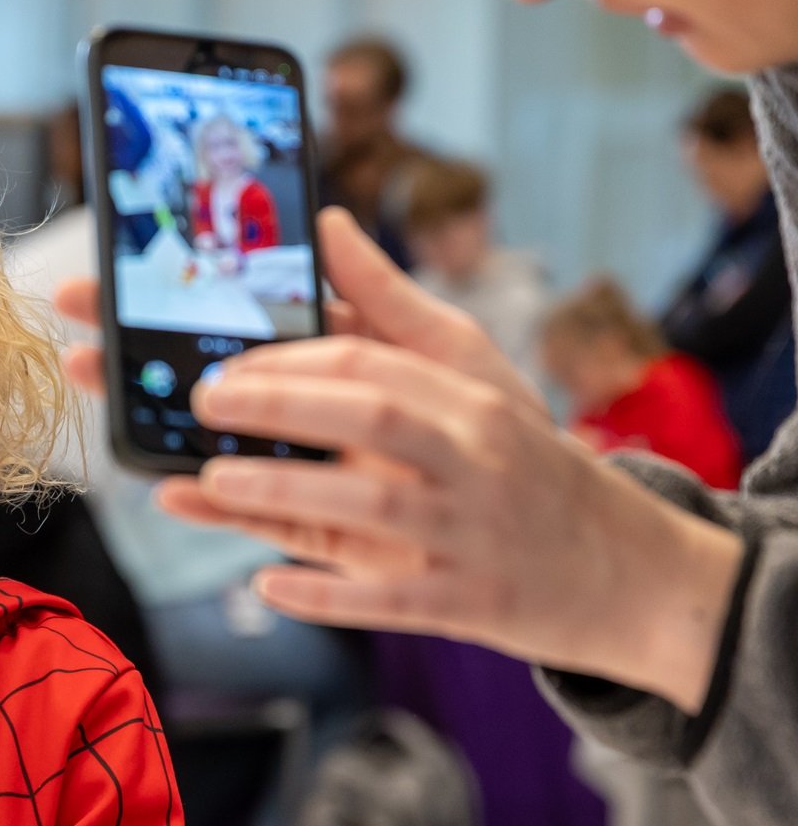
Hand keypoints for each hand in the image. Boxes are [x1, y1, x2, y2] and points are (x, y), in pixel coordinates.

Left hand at [51, 207, 742, 712]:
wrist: (622, 568)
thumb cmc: (519, 457)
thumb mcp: (473, 373)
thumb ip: (389, 306)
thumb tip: (325, 224)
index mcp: (466, 394)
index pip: (371, 362)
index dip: (289, 359)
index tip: (219, 364)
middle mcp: (474, 455)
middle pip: (374, 416)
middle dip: (282, 404)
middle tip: (203, 402)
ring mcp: (472, 531)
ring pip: (377, 506)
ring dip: (289, 491)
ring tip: (212, 479)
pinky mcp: (468, 601)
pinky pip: (393, 600)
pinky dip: (328, 594)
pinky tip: (264, 583)